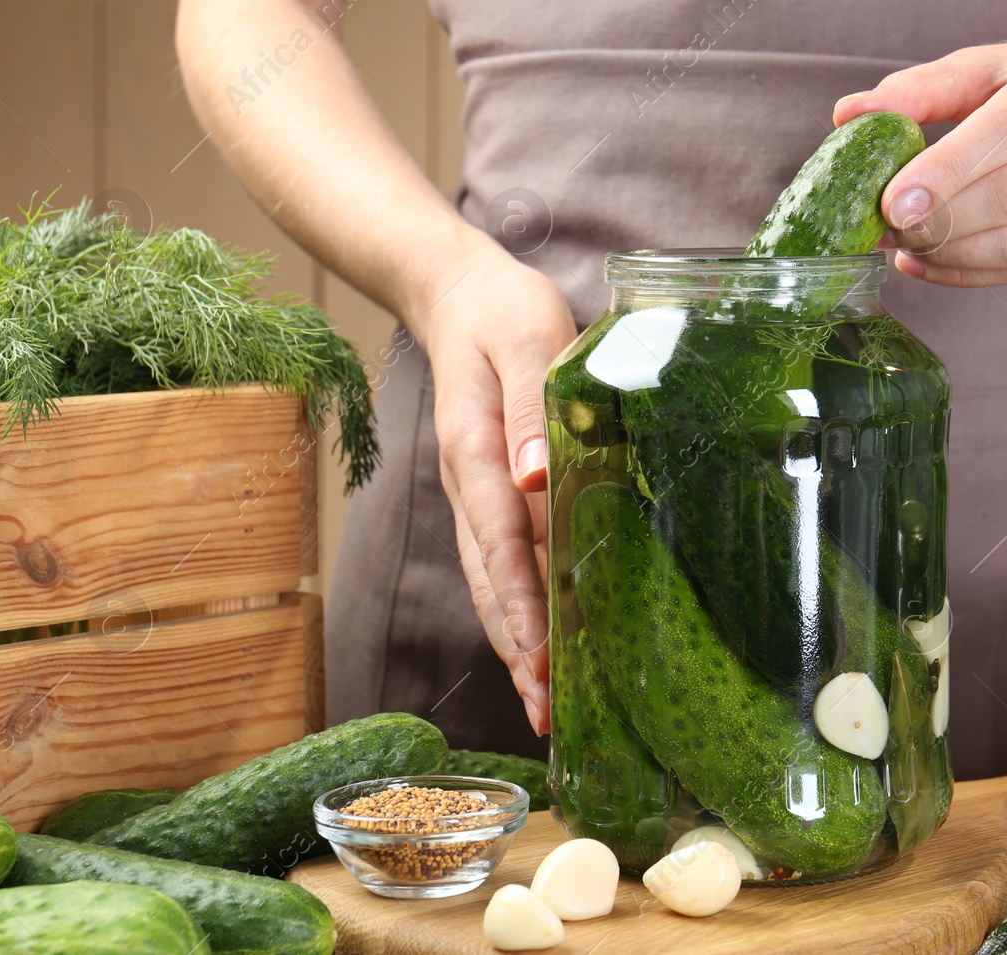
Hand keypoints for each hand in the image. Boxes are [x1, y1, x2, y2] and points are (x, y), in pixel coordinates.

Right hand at [418, 243, 577, 733]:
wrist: (458, 295)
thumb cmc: (501, 313)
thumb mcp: (527, 337)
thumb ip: (530, 404)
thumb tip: (531, 475)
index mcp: (476, 449)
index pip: (501, 539)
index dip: (521, 602)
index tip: (540, 655)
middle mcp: (469, 485)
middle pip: (492, 581)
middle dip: (519, 649)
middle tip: (548, 710)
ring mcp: (475, 495)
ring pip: (493, 583)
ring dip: (517, 645)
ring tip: (545, 703)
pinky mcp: (489, 495)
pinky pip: (502, 564)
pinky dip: (519, 612)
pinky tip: (542, 648)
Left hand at [833, 33, 1006, 286]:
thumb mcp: (985, 68)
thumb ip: (918, 90)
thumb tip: (849, 115)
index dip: (947, 172)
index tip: (892, 203)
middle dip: (942, 222)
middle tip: (890, 230)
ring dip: (955, 256)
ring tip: (908, 247)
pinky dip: (973, 275)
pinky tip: (932, 263)